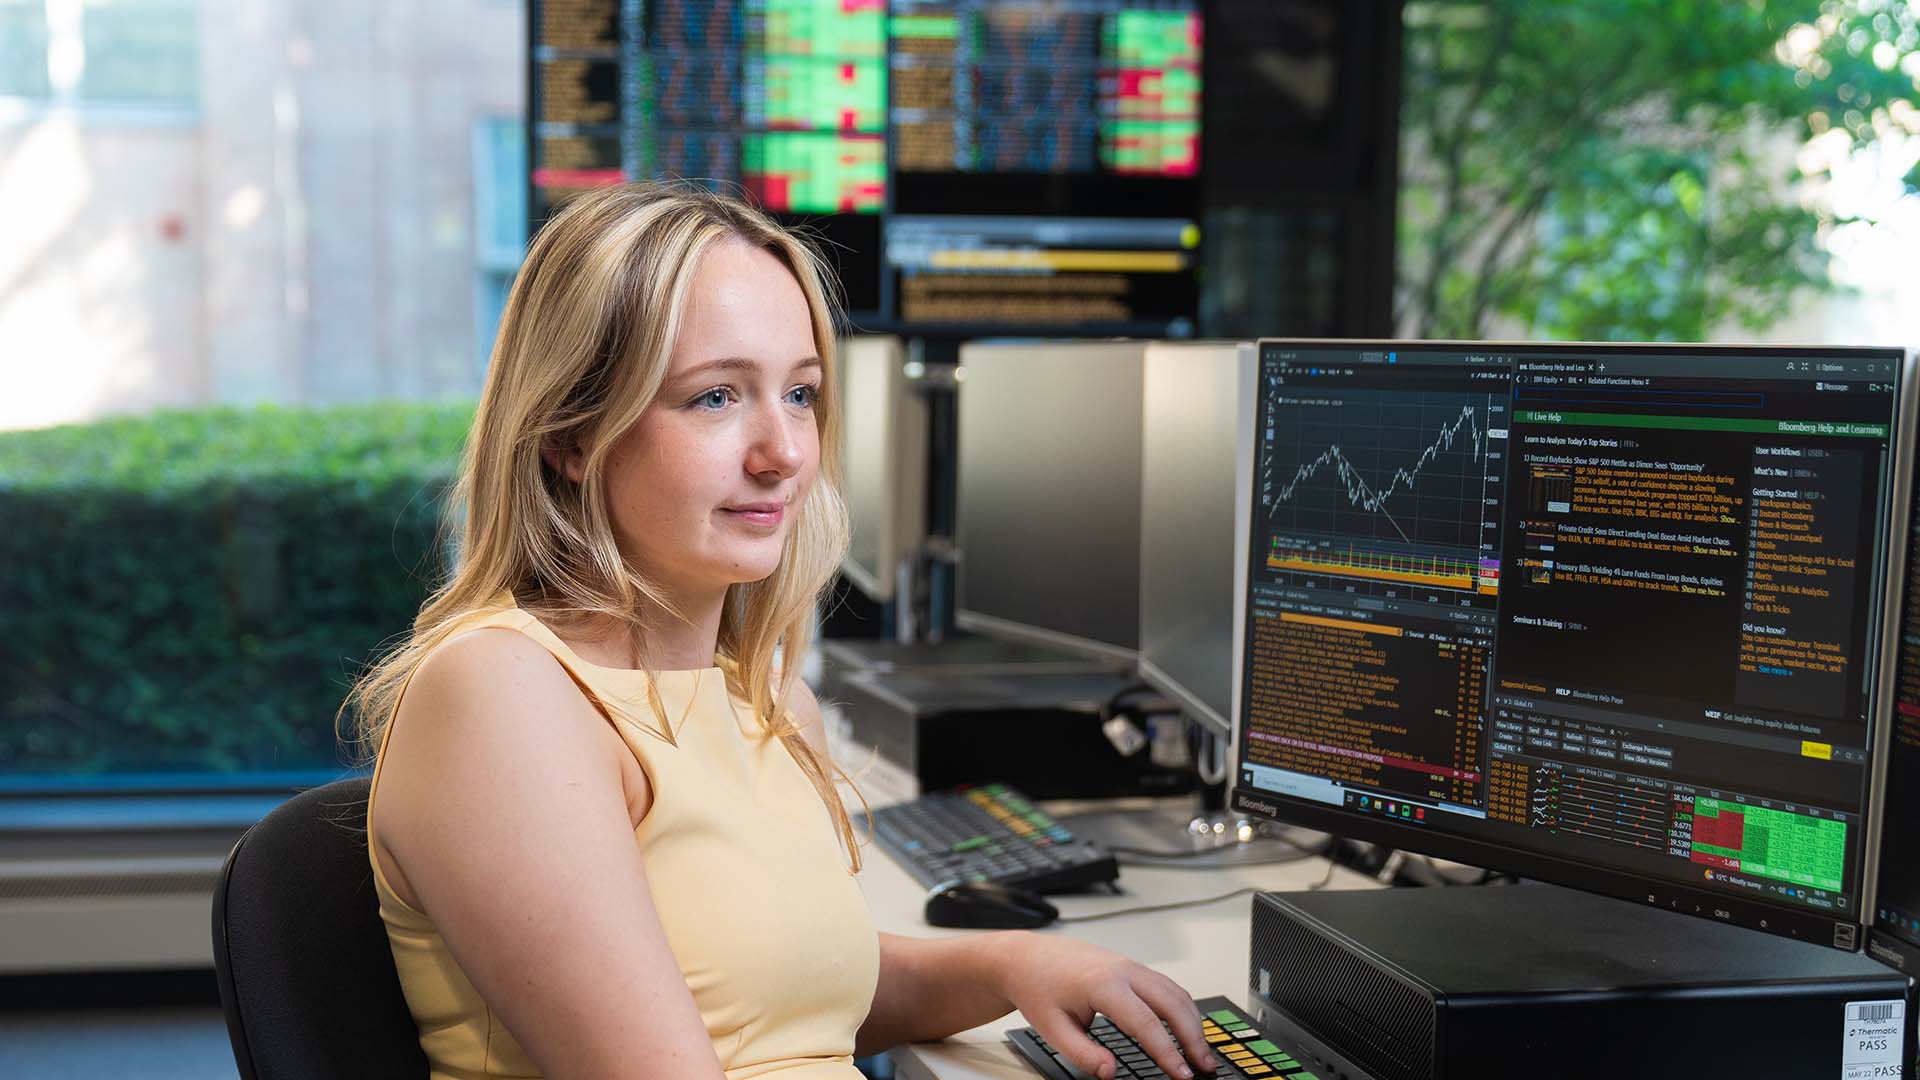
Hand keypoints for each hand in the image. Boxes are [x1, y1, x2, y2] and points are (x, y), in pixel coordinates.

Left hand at [989, 933, 1218, 1079]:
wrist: (1028, 957)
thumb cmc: (1039, 987)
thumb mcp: (1052, 1028)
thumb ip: (1083, 1054)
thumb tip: (1111, 1071)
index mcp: (1103, 984)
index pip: (1146, 1023)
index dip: (1168, 1052)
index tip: (1181, 1074)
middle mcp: (1123, 970)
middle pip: (1171, 1004)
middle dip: (1193, 1037)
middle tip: (1204, 1066)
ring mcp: (1130, 965)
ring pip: (1175, 992)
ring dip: (1193, 1022)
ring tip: (1202, 1053)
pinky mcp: (1132, 966)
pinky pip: (1167, 985)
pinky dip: (1183, 1007)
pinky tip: (1188, 1026)